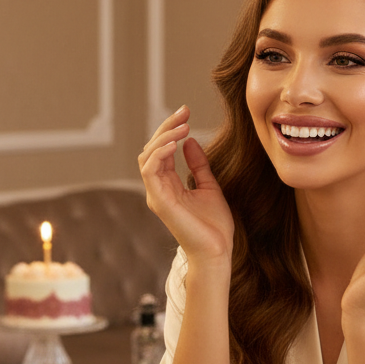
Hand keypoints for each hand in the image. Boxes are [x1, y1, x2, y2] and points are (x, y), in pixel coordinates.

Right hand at [138, 105, 233, 266]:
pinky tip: (175, 143)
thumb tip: (190, 141)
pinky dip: (160, 154)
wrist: (217, 251)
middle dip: (166, 127)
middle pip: (151, 149)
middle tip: (184, 112)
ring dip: (163, 137)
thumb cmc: (214, 225)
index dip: (171, 129)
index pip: (161, 151)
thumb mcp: (209, 186)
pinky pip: (150, 171)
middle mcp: (158, 189)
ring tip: (183, 126)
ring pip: (147, 157)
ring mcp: (156, 195)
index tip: (187, 112)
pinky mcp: (159, 202)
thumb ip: (198, 165)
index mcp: (168, 185)